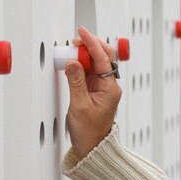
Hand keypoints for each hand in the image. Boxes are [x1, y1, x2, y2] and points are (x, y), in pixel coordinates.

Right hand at [64, 27, 122, 158]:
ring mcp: (103, 87)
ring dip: (83, 55)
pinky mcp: (95, 90)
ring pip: (95, 62)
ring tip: (70, 54)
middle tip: (74, 43)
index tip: (82, 32)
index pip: (103, 58)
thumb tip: (73, 62)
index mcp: (110, 88)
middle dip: (89, 46)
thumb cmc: (89, 132)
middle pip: (103, 56)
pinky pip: (89, 71)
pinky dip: (81, 64)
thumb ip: (76, 82)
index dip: (92, 43)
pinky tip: (72, 64)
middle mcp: (109, 85)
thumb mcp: (79, 106)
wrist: (92, 147)